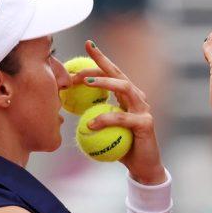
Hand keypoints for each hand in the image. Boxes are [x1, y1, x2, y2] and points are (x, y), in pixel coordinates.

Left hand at [72, 41, 165, 184]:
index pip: (113, 72)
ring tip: (84, 82)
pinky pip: (122, 118)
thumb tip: (66, 106)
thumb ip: (90, 116)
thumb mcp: (102, 130)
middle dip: (101, 62)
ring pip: (124, 87)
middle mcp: (138, 98)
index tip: (87, 45)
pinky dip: (105, 119)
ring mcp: (144, 109)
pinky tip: (89, 124)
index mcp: (128, 96)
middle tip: (79, 64)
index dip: (101, 57)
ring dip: (103, 82)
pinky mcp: (145, 123)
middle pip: (119, 73)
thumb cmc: (121, 147)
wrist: (143, 167)